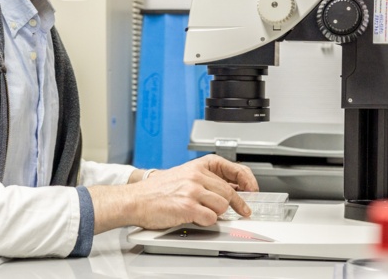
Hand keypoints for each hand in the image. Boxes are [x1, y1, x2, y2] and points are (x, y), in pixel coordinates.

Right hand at [88, 155, 257, 232]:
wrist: (135, 200)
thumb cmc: (155, 190)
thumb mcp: (182, 176)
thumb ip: (204, 179)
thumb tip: (230, 189)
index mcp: (196, 166)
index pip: (230, 167)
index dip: (246, 179)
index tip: (252, 189)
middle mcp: (195, 176)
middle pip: (229, 191)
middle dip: (238, 204)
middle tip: (244, 211)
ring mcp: (192, 191)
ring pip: (222, 205)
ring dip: (218, 213)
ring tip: (206, 213)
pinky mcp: (187, 207)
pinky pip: (211, 218)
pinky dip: (207, 221)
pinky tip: (198, 218)